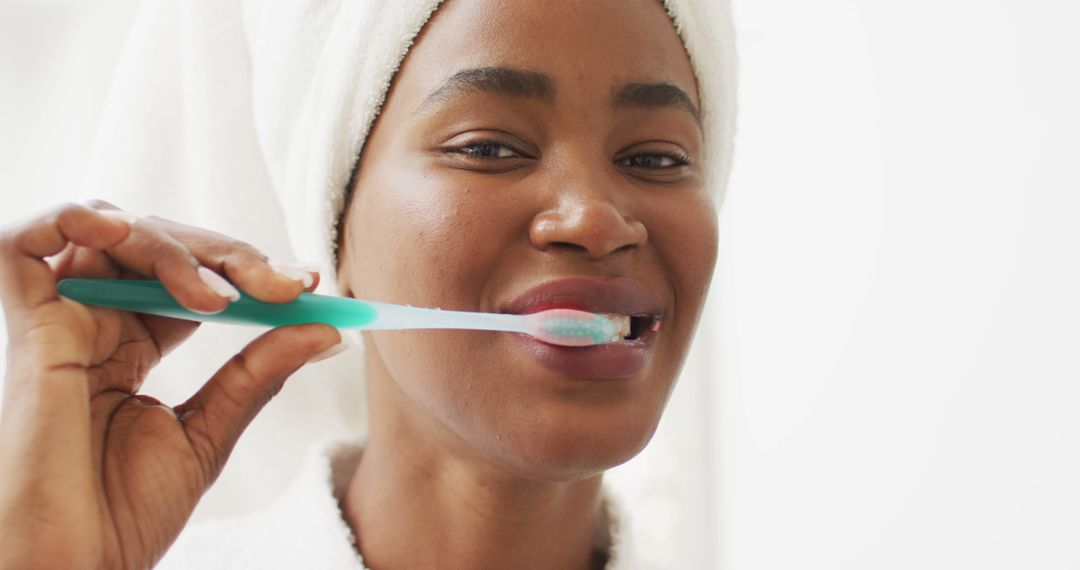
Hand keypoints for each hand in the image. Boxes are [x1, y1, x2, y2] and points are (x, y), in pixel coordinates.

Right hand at [0, 201, 342, 568]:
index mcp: (132, 345)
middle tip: (286, 286)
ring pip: (111, 232)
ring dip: (175, 247)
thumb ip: (259, 374)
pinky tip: (124, 234)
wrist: (73, 567)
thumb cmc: (124, 513)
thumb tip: (324, 329)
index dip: (248, 269)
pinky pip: (25, 241)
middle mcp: (95, 325)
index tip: (308, 284)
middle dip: (230, 255)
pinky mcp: (26, 329)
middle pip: (161, 246)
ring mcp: (59, 323)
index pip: (194, 276)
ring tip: (219, 296)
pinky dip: (75, 217)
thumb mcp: (210, 432)